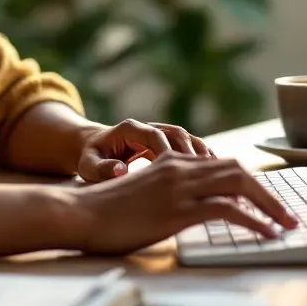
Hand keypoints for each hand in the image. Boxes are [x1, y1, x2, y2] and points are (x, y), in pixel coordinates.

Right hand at [69, 153, 298, 255]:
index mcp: (172, 163)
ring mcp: (179, 187)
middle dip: (267, 193)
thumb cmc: (106, 213)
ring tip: (286, 224)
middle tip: (287, 215)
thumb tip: (192, 212)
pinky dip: (253, 220)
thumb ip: (169, 196)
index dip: (249, 182)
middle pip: (237, 171)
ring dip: (269, 205)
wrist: (80, 213)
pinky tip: (266, 234)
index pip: (222, 165)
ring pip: (238, 185)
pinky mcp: (176, 208)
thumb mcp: (144, 197)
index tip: (268, 202)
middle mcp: (179, 168)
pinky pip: (226, 210)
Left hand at [77, 119, 213, 181]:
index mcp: (130, 129)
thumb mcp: (88, 165)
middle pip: (177, 134)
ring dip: (203, 156)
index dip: (168, 151)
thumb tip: (120, 170)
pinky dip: (203, 161)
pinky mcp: (169, 145)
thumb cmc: (92, 159)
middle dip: (192, 153)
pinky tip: (216, 177)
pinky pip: (191, 150)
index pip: (154, 136)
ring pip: (189, 140)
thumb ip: (101, 168)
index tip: (179, 170)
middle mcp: (149, 128)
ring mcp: (161, 134)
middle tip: (207, 173)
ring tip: (218, 175)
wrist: (96, 150)